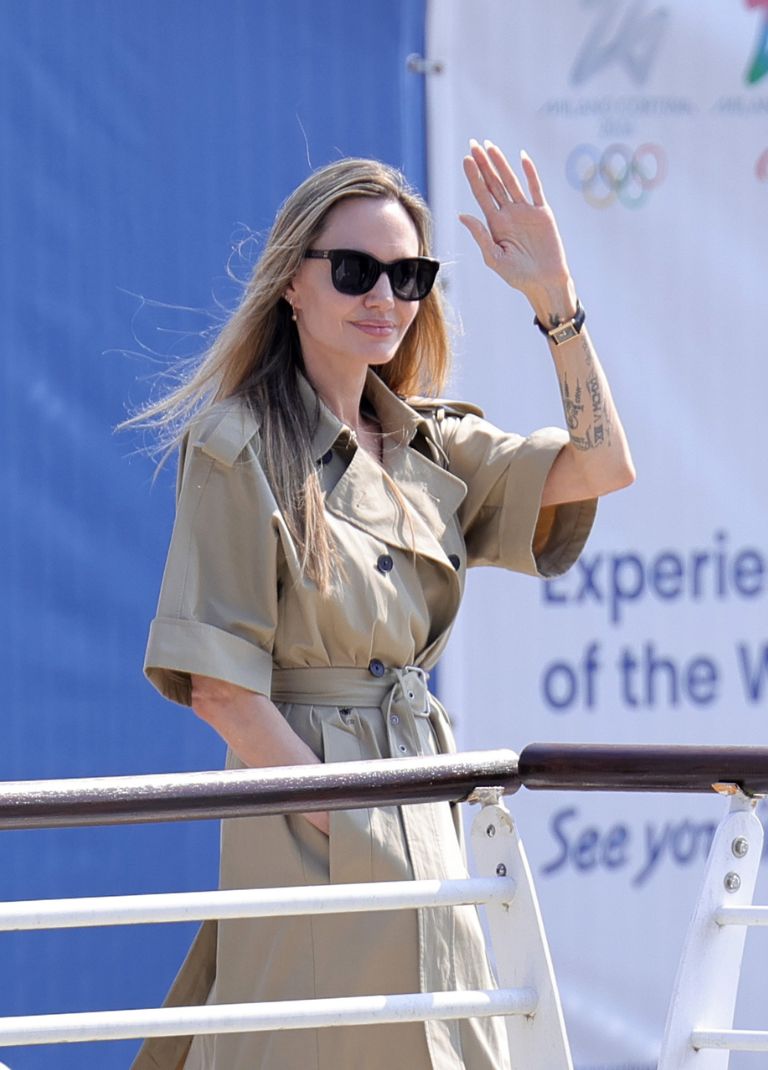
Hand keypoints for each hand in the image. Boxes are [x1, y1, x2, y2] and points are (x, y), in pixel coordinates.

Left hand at [460, 140, 576, 322]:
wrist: (544, 282)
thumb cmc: (518, 276)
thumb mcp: (494, 258)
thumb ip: (480, 236)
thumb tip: (462, 215)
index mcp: (495, 224)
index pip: (481, 194)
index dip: (473, 177)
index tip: (465, 159)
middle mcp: (509, 214)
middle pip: (493, 183)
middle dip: (483, 164)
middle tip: (473, 144)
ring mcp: (526, 211)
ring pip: (511, 181)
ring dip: (501, 164)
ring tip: (490, 146)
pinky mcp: (543, 213)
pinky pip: (535, 189)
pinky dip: (529, 173)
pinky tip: (521, 157)